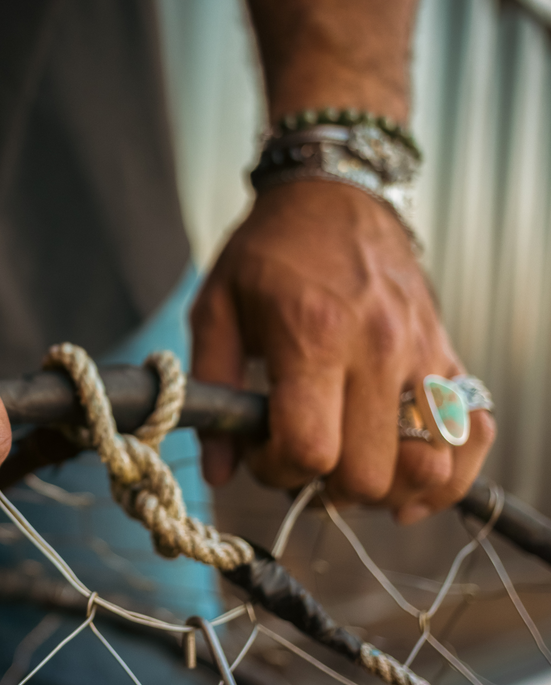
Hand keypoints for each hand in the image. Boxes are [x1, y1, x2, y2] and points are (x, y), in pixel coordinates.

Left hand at [190, 179, 494, 522]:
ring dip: (386, 489)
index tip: (260, 451)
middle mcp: (378, 348)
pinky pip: (474, 433)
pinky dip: (449, 472)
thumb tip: (218, 470)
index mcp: (313, 336)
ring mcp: (421, 352)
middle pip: (368, 474)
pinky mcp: (447, 353)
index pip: (310, 450)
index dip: (277, 470)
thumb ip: (210, 389)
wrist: (333, 194)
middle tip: (300, 459)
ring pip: (428, 467)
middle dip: (325, 487)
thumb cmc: (268, 253)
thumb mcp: (216, 309)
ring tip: (349, 468)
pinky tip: (411, 480)